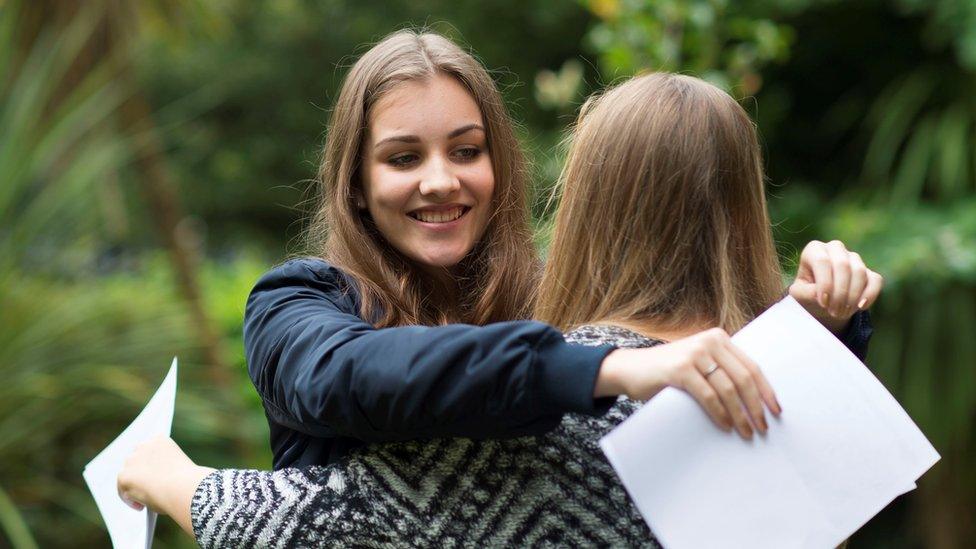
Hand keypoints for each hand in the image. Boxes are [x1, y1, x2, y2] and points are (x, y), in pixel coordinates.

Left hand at [117, 435, 210, 519]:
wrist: (183, 487)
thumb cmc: (187, 482)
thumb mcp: (178, 469)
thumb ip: (163, 470)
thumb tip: (153, 484)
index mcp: (160, 439)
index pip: (150, 449)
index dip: (151, 463)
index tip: (154, 474)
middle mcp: (144, 445)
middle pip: (136, 459)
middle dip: (139, 472)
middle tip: (143, 486)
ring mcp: (132, 460)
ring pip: (127, 473)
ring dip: (132, 484)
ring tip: (141, 498)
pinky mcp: (124, 475)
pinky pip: (123, 489)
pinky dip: (130, 499)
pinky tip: (140, 507)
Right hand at [596, 328, 780, 438]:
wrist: (631, 369)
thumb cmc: (668, 372)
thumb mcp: (699, 363)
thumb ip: (721, 370)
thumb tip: (755, 400)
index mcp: (719, 338)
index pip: (752, 366)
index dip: (766, 391)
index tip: (776, 411)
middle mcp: (709, 341)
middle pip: (744, 378)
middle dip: (756, 406)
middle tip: (762, 427)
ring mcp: (694, 354)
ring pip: (728, 389)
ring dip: (740, 414)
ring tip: (746, 432)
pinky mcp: (680, 369)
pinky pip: (708, 395)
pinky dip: (720, 413)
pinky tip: (726, 426)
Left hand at [789, 240, 883, 333]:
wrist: (822, 302)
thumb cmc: (806, 294)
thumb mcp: (799, 295)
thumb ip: (806, 293)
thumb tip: (823, 295)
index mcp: (814, 250)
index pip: (822, 261)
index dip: (825, 283)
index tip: (823, 303)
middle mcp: (835, 249)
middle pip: (843, 265)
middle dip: (840, 292)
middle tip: (834, 311)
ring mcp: (854, 258)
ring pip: (859, 272)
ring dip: (852, 296)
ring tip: (842, 312)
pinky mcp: (869, 271)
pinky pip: (875, 280)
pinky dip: (870, 295)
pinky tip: (861, 307)